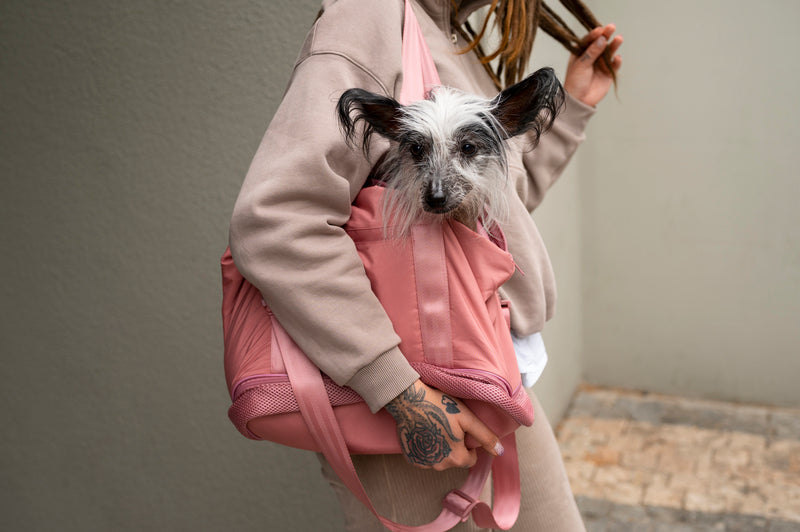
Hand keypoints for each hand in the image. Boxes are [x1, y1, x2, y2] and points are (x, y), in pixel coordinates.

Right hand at [384, 380, 502, 470]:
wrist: (408, 400)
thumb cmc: (440, 406)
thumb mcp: (466, 418)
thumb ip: (485, 436)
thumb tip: (500, 452)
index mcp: (456, 458)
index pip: (471, 459)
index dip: (468, 444)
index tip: (460, 430)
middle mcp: (440, 466)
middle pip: (455, 460)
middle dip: (454, 446)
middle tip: (447, 426)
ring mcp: (424, 464)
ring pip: (440, 459)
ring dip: (441, 448)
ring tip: (435, 428)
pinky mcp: (412, 459)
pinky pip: (426, 457)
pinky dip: (427, 448)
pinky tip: (424, 432)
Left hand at [563, 23, 622, 106]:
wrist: (579, 101)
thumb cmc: (575, 82)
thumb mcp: (581, 65)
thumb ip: (591, 53)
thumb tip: (602, 39)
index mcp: (581, 53)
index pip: (588, 40)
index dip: (594, 34)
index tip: (599, 30)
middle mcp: (592, 56)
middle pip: (600, 43)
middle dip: (606, 35)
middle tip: (611, 27)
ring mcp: (601, 64)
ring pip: (609, 52)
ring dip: (614, 45)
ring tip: (618, 38)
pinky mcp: (609, 73)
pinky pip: (614, 65)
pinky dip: (617, 61)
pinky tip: (617, 58)